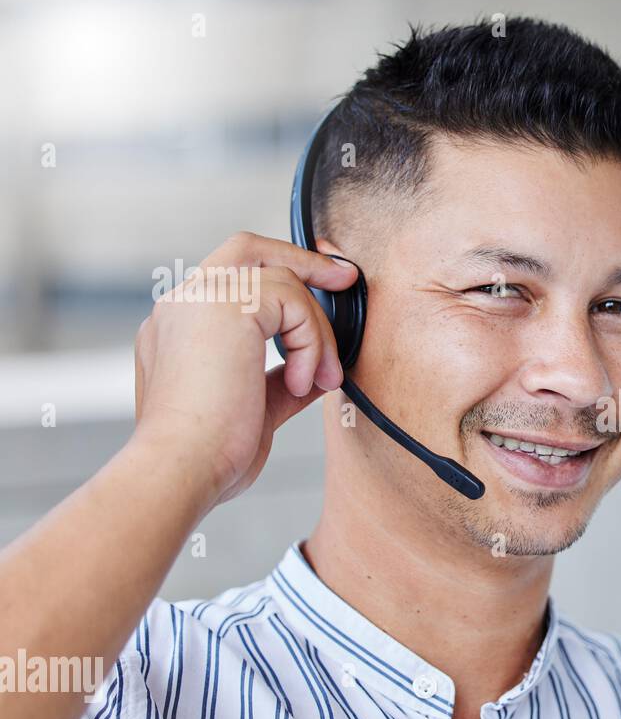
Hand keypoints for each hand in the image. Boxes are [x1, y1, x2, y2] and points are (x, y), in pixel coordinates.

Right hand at [132, 231, 356, 506]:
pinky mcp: (225, 305)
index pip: (232, 280)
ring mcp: (198, 299)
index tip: (322, 289)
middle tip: (344, 277)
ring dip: (317, 333)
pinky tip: (304, 382)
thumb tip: (318, 374)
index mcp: (179, 329)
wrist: (180, 470)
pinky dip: (312, 343)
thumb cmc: (208, 455)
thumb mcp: (253, 409)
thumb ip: (281, 382)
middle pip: (246, 249)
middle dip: (301, 258)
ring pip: (281, 281)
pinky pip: (291, 301)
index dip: (279, 277)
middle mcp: (182, 305)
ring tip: (320, 381)